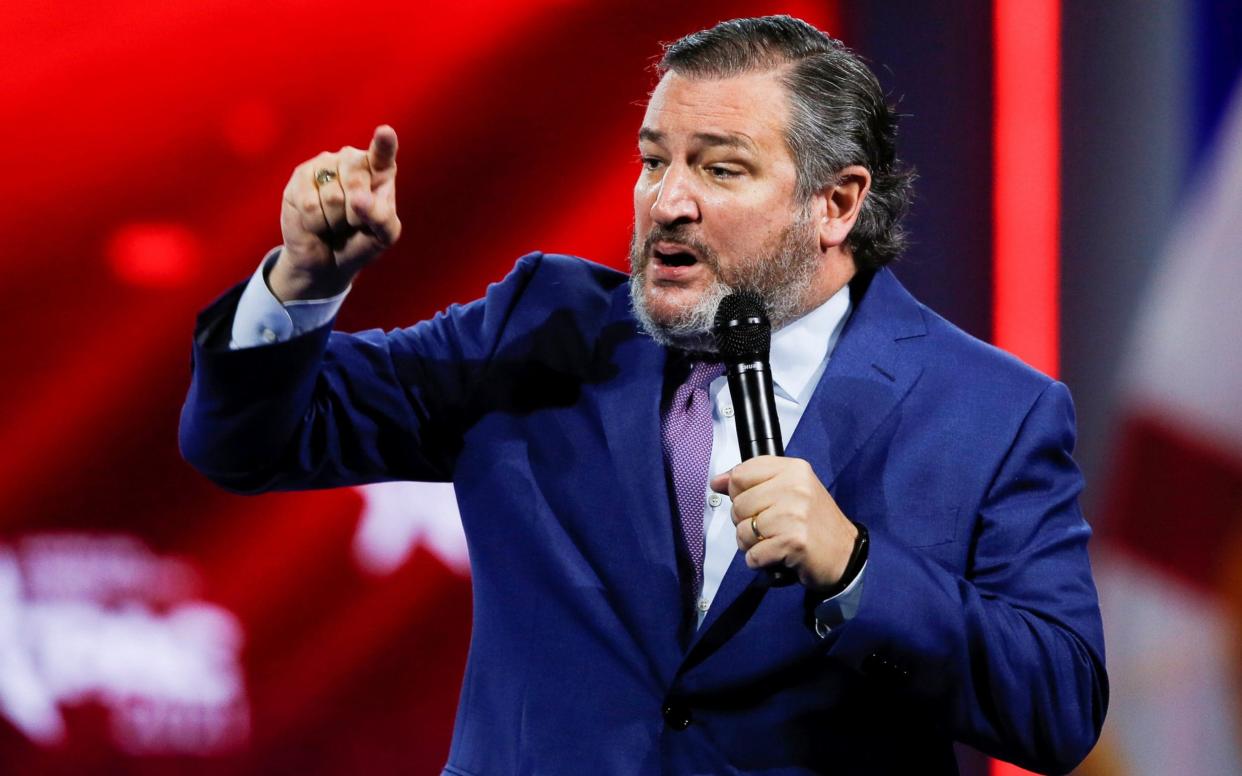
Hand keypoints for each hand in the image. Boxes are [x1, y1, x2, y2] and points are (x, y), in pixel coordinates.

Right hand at [271, 125, 400, 300]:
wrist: (327, 259)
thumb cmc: (361, 241)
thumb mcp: (383, 236)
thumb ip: (382, 218)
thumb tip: (359, 199)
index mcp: (380, 171)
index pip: (383, 154)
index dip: (383, 144)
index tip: (385, 132)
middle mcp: (352, 160)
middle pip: (356, 182)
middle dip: (356, 214)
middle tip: (353, 222)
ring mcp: (324, 164)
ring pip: (333, 197)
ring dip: (336, 221)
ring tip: (335, 222)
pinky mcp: (300, 176)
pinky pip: (310, 204)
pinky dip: (317, 223)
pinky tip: (317, 222)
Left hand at [710, 456, 858, 590]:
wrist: (846, 554)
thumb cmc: (815, 523)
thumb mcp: (789, 491)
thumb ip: (753, 482)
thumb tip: (717, 481)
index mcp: (793, 469)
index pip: (741, 474)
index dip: (738, 492)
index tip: (750, 503)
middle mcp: (795, 487)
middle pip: (738, 504)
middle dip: (745, 522)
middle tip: (768, 528)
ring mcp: (795, 514)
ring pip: (742, 531)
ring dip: (751, 544)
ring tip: (772, 542)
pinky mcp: (793, 541)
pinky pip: (753, 554)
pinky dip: (759, 560)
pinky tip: (776, 555)